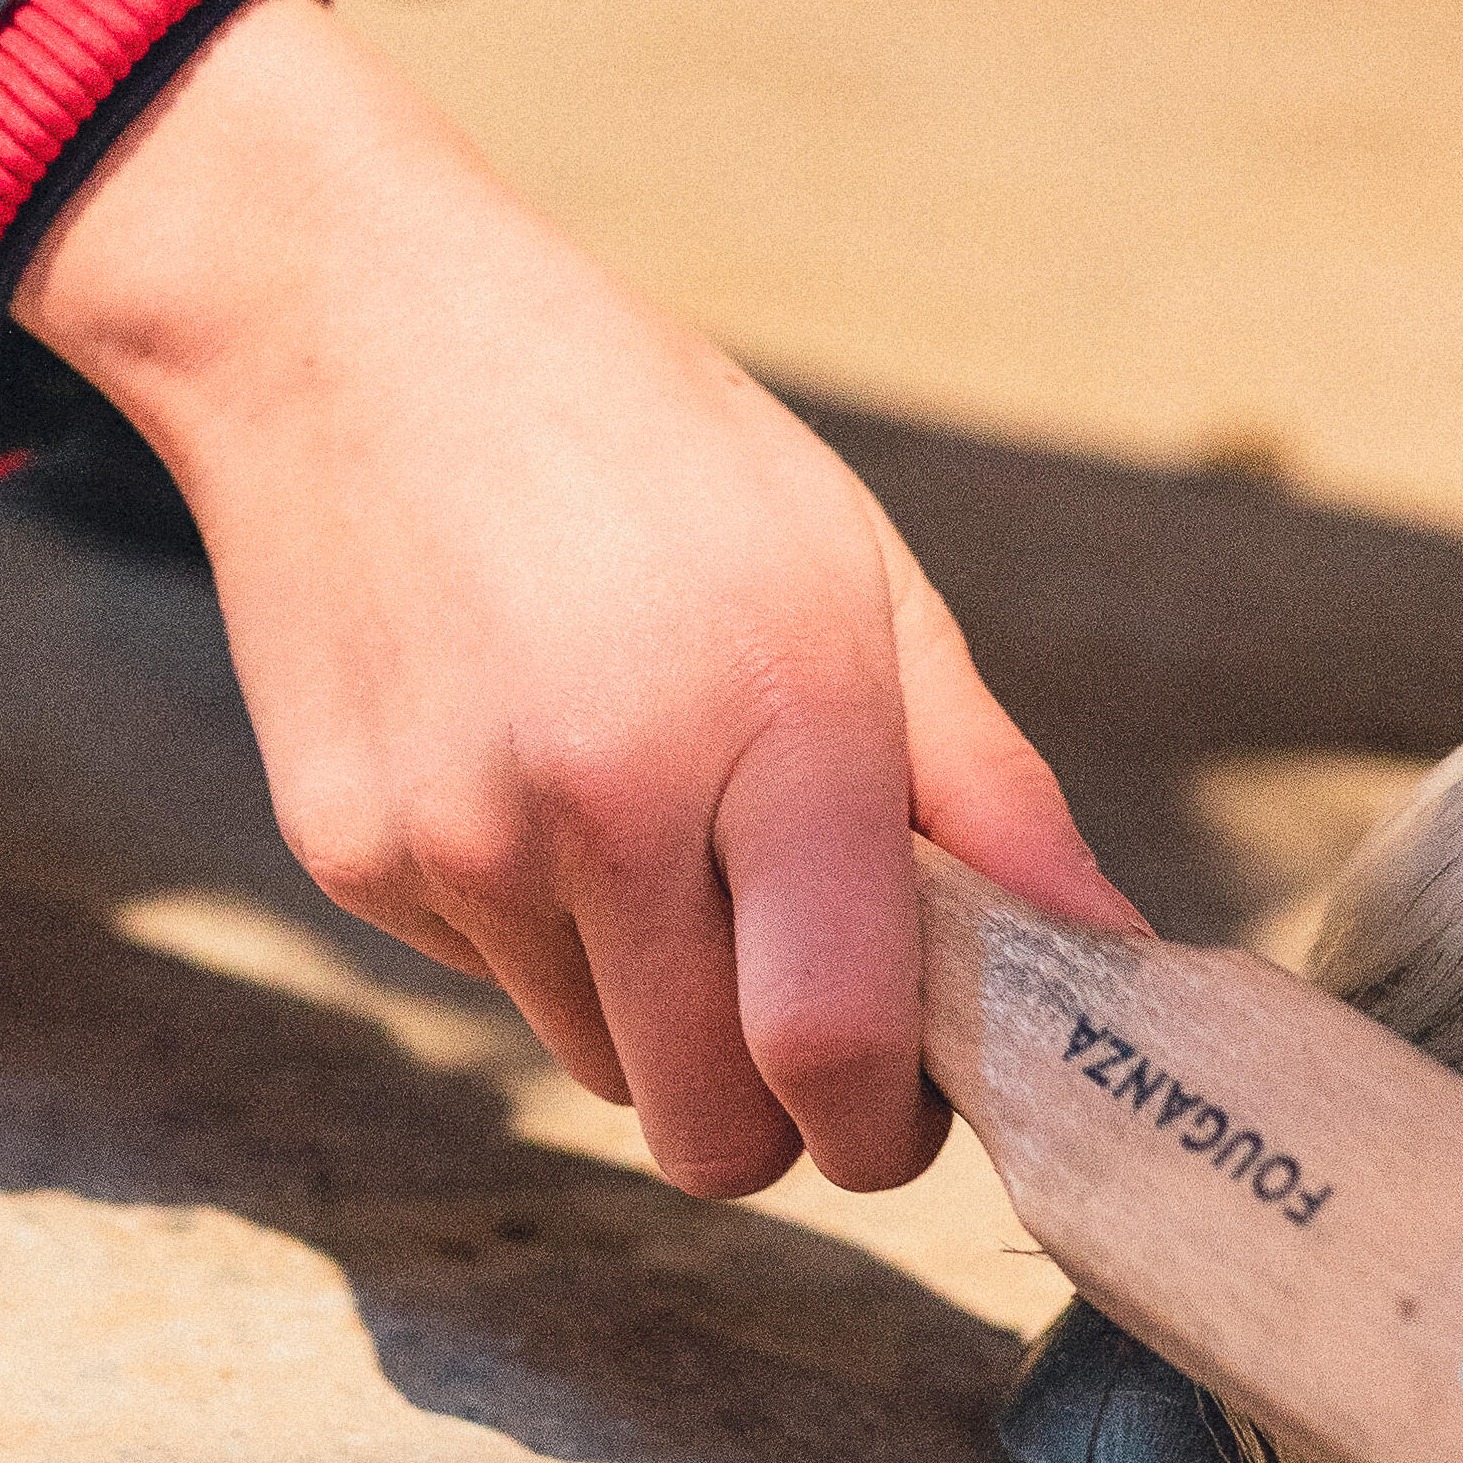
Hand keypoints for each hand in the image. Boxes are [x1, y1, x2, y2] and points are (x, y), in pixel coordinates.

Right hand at [13, 0, 1134, 1190]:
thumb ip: (982, 787)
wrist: (345, 329)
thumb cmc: (638, 439)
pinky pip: (491, 984)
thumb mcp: (852, 571)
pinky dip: (534, 929)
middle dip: (775, 1110)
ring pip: (599, 1067)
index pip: (834, 1052)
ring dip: (652, 1008)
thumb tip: (1117, 956)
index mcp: (770, 721)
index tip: (907, 1093)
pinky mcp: (345, 860)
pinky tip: (521, 764)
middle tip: (799, 1001)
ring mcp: (455, 840)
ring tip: (646, 821)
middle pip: (710, 1132)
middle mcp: (598, 802)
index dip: (884, 1125)